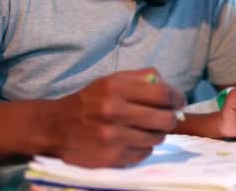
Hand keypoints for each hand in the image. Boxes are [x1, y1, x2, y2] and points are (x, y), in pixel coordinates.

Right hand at [40, 68, 184, 167]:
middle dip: (170, 118)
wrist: (56, 127)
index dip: (177, 98)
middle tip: (166, 117)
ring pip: (157, 139)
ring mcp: (113, 138)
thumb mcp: (111, 80)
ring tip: (146, 129)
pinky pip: (144, 154)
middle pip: (165, 119)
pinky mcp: (111, 158)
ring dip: (157, 134)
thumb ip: (141, 77)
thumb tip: (168, 85)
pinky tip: (132, 140)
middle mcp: (114, 112)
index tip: (178, 102)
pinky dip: (143, 147)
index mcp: (116, 88)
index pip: (163, 94)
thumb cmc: (90, 101)